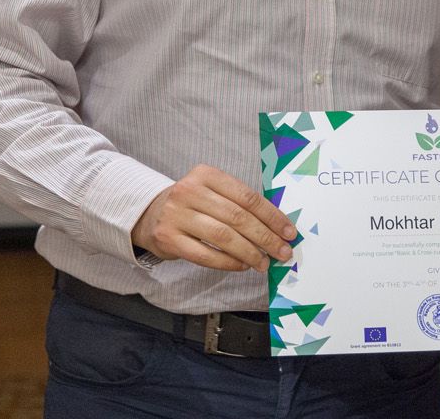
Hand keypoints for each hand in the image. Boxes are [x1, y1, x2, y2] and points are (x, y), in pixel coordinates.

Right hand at [131, 164, 296, 272]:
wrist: (150, 214)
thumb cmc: (193, 204)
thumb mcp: (213, 192)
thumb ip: (240, 204)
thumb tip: (277, 227)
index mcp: (206, 174)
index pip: (247, 197)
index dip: (272, 216)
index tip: (289, 232)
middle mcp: (189, 191)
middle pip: (237, 217)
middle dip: (265, 237)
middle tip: (282, 251)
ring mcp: (176, 215)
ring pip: (223, 236)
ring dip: (249, 252)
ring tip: (264, 262)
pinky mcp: (168, 238)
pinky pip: (204, 254)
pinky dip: (227, 262)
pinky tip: (242, 265)